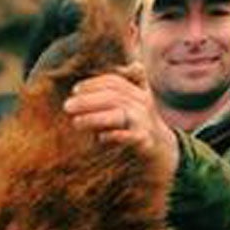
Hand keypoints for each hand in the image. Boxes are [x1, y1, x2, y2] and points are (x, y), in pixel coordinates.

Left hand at [63, 71, 177, 188]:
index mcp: (137, 93)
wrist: (163, 149)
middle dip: (88, 100)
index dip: (93, 84)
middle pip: (114, 96)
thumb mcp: (132, 103)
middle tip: (67, 106)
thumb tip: (94, 80)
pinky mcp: (145, 142)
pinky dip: (115, 136)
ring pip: (119, 114)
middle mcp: (142, 104)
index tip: (74, 90)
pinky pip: (130, 136)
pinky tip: (100, 138)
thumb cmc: (139, 125)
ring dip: (95, 118)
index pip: (114, 82)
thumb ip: (119, 89)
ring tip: (75, 123)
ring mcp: (145, 122)